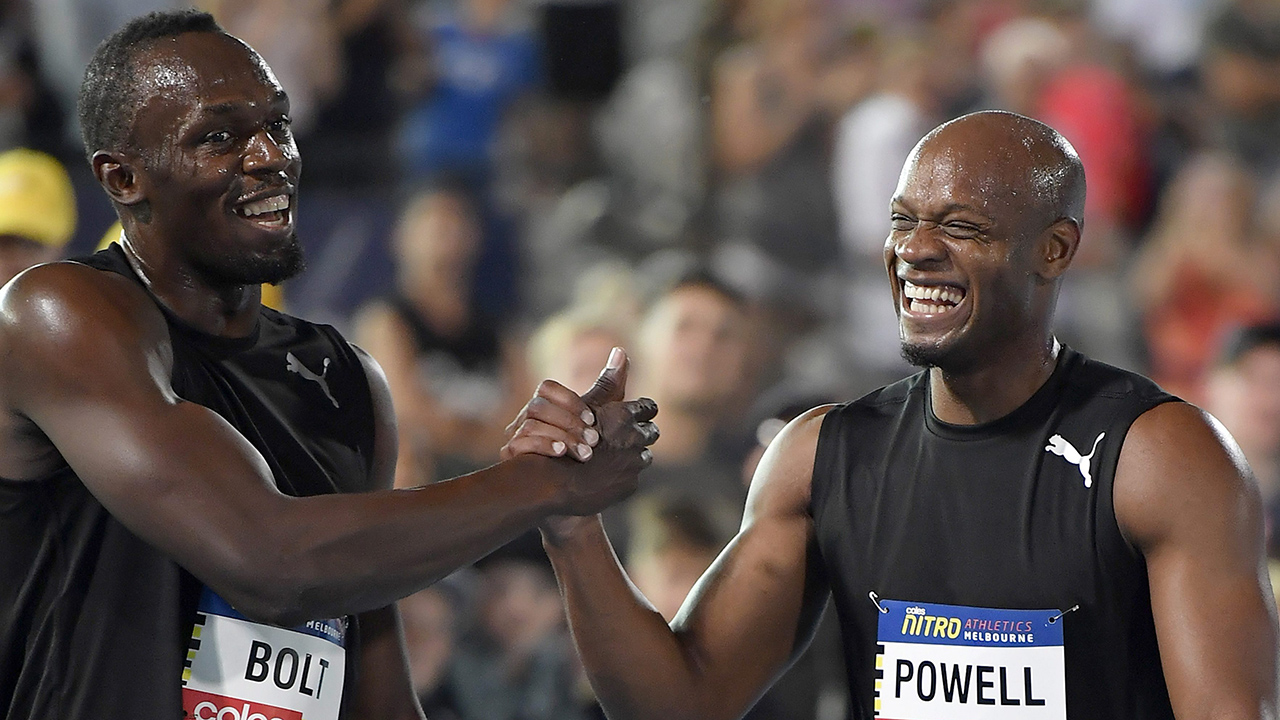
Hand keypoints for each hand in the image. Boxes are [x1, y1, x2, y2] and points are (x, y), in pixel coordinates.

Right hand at [501, 346, 632, 462]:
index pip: (546, 388)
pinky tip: (563, 455)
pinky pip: (518, 445)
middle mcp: (524, 416)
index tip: (592, 418)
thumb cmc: (586, 445)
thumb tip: (621, 351)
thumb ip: (609, 386)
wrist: (570, 486)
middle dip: (569, 423)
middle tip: (596, 440)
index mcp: (543, 402)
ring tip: (586, 454)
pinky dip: (543, 447)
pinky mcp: (510, 455)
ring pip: (528, 425)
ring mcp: (514, 434)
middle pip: (537, 406)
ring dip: (561, 437)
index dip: (569, 401)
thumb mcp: (600, 414)